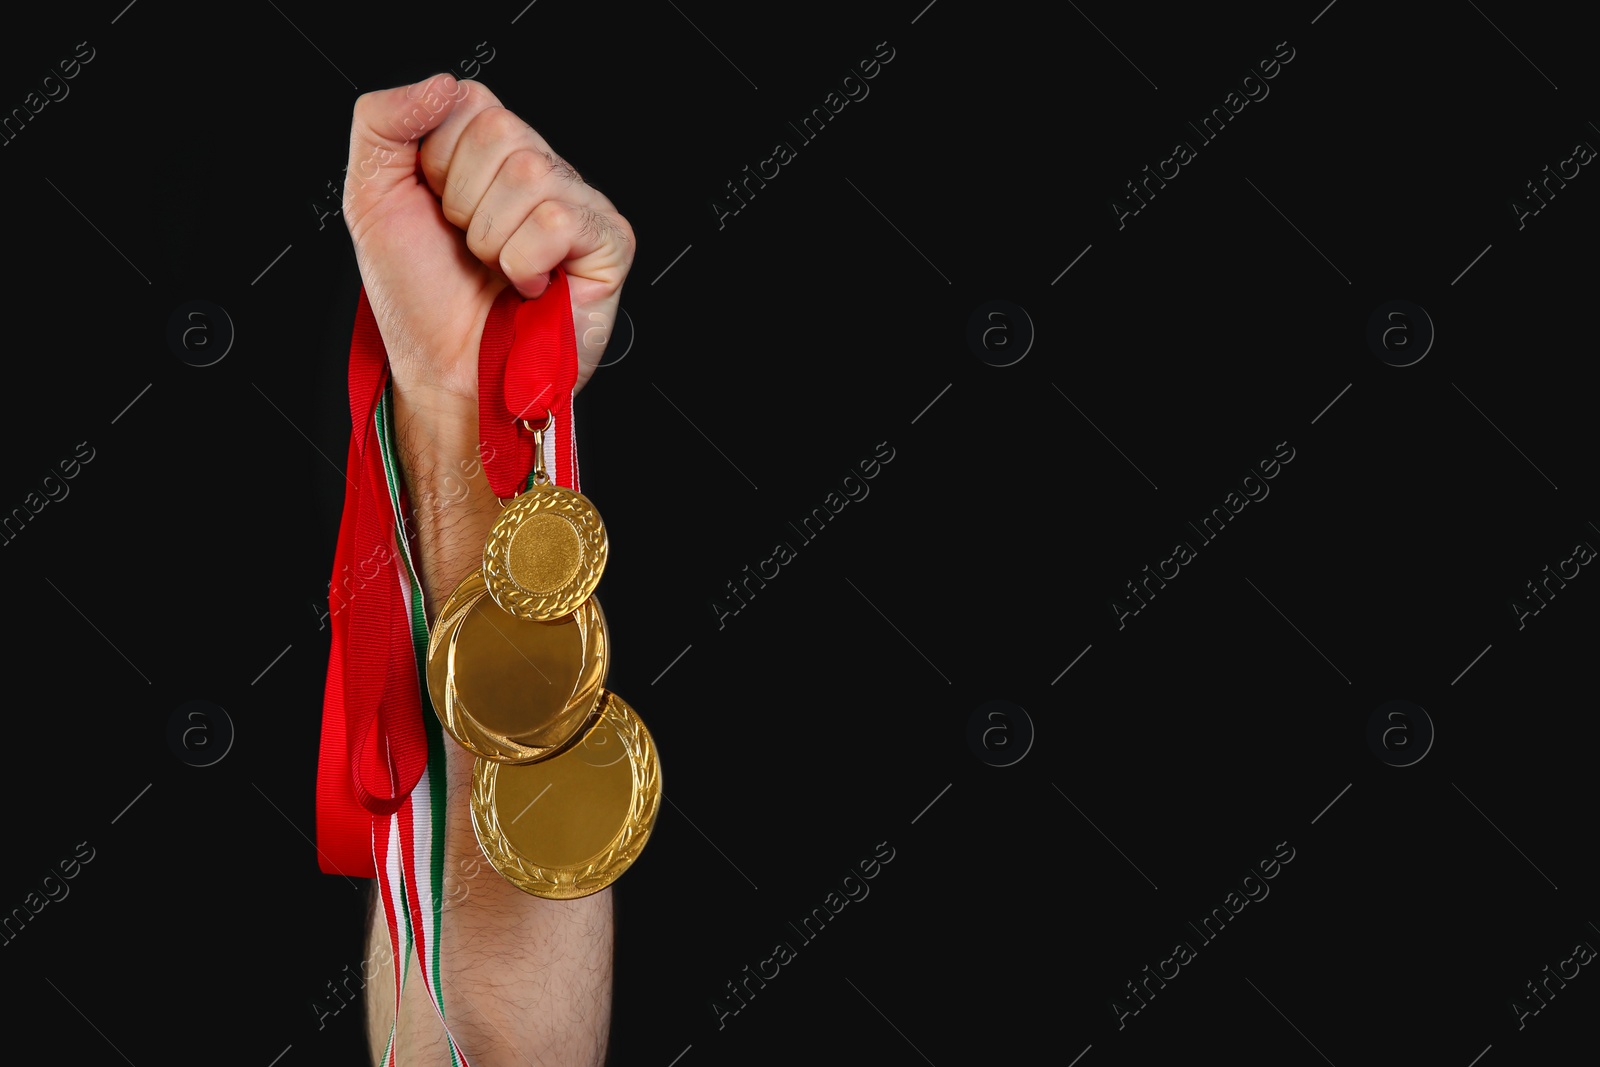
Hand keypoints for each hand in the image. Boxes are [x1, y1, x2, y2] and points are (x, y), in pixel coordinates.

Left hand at [343, 74, 634, 403]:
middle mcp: (540, 169)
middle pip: (501, 134)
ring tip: (498, 271)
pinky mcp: (609, 244)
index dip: (437, 164)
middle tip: (470, 249)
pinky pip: (559, 222)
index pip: (468, 101)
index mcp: (490, 150)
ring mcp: (580, 204)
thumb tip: (442, 82)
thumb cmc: (420, 298)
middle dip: (464, 204)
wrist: (446, 373)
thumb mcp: (371, 196)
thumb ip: (382, 121)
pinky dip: (526, 262)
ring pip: (531, 176)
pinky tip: (530, 286)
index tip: (438, 214)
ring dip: (493, 239)